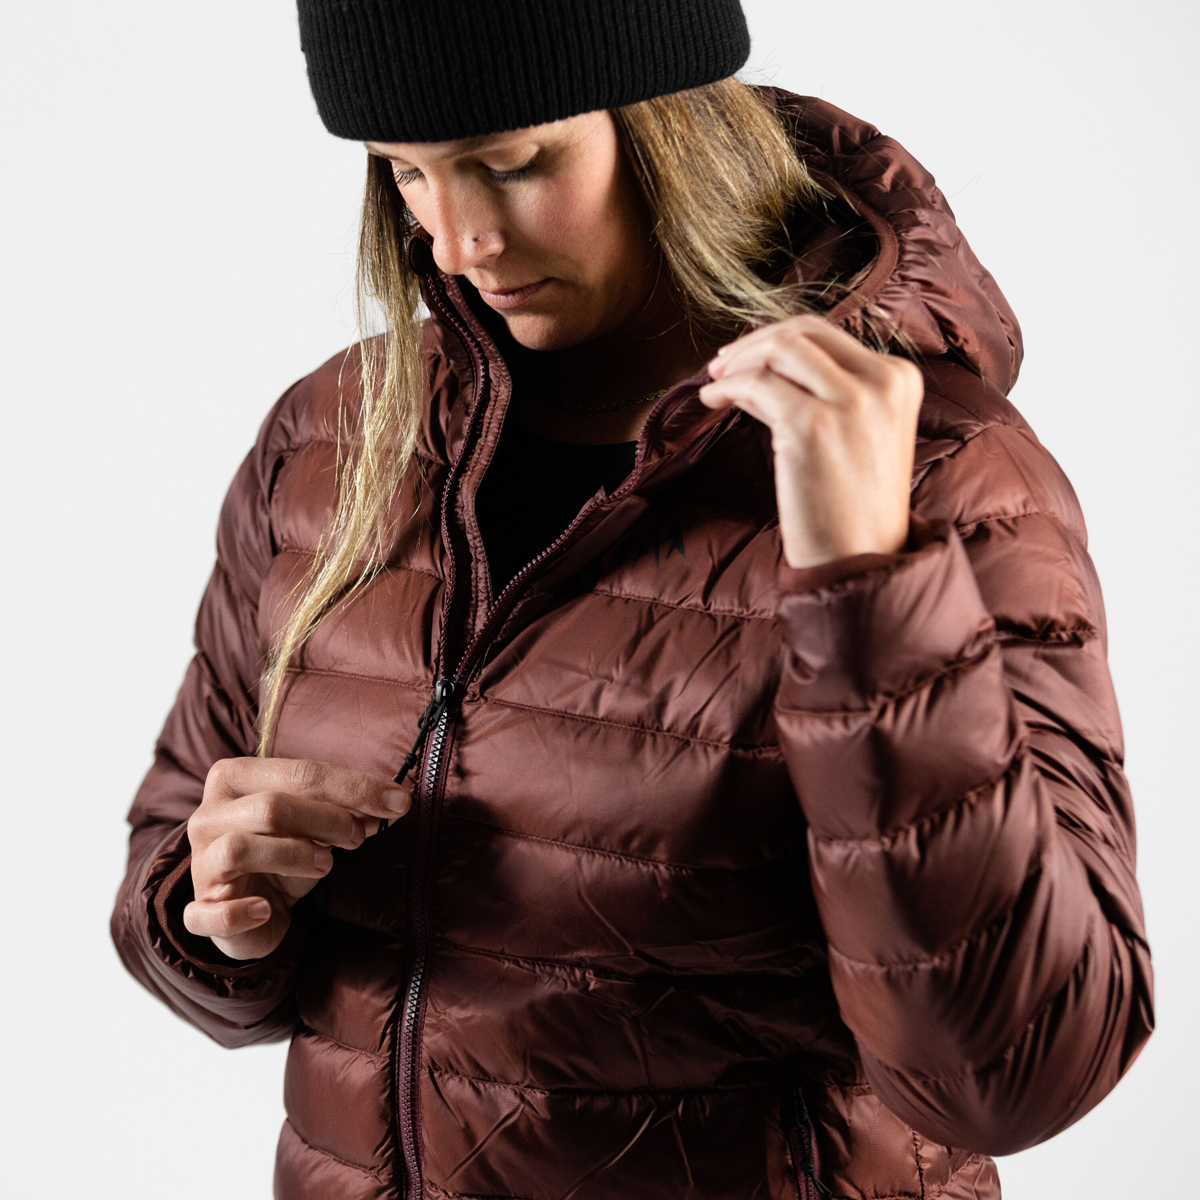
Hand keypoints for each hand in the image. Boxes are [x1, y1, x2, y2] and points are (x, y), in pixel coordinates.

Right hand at [183, 757, 409, 960]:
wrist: (253, 906)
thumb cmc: (286, 852)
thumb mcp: (319, 825)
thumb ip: (349, 810)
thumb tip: (393, 804)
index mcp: (235, 778)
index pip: (301, 772)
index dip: (355, 787)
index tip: (398, 801)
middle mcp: (209, 815)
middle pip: (272, 807)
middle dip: (327, 820)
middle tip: (357, 837)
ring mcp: (200, 863)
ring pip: (241, 848)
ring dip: (294, 856)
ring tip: (326, 865)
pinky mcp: (198, 910)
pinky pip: (210, 913)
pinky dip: (241, 912)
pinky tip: (265, 911)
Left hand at [699, 315, 922, 568]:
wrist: (860, 558)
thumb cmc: (853, 506)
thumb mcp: (861, 434)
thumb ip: (831, 393)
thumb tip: (766, 364)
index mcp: (900, 379)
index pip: (828, 336)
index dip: (779, 340)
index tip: (747, 357)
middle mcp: (882, 382)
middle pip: (803, 333)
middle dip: (755, 343)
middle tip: (723, 365)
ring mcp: (849, 401)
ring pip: (779, 349)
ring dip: (739, 362)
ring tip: (716, 384)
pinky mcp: (810, 425)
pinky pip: (756, 386)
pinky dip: (727, 388)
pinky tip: (712, 402)